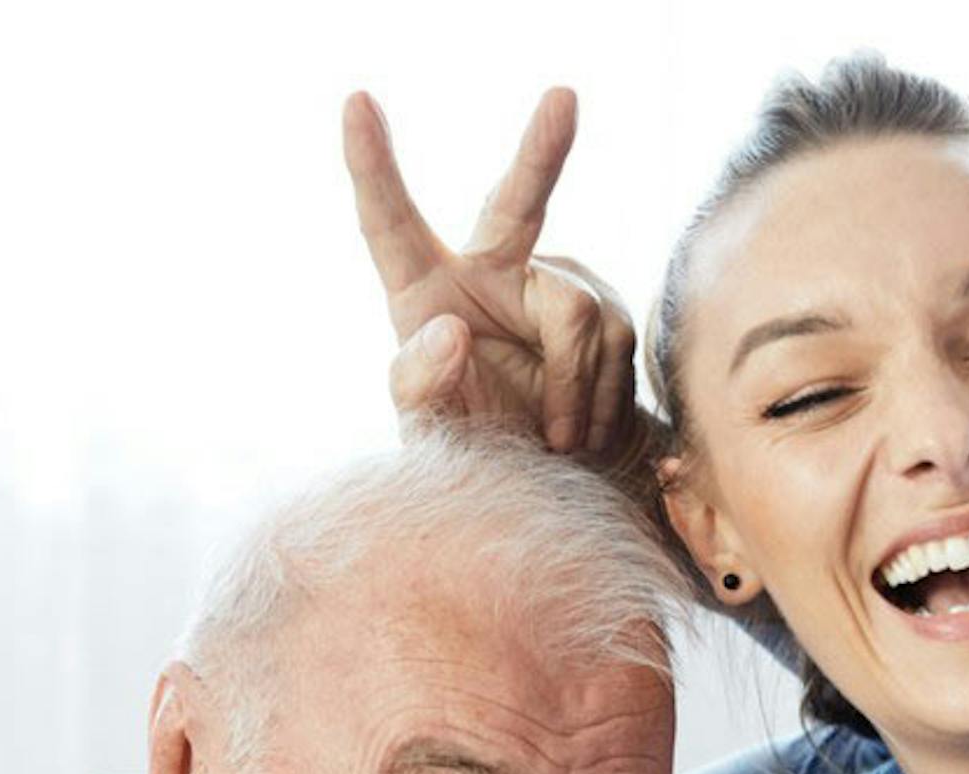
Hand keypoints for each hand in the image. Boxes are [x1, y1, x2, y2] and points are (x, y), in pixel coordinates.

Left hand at [342, 88, 648, 461]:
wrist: (549, 479)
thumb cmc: (473, 446)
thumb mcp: (432, 431)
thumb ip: (422, 386)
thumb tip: (452, 329)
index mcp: (425, 290)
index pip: (389, 223)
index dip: (370, 164)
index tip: (355, 101)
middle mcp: (491, 270)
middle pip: (515, 204)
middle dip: (542, 149)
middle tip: (562, 99)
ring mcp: (553, 284)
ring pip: (577, 314)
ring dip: (571, 387)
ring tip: (559, 438)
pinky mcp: (606, 309)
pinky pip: (613, 343)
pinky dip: (599, 398)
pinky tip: (581, 429)